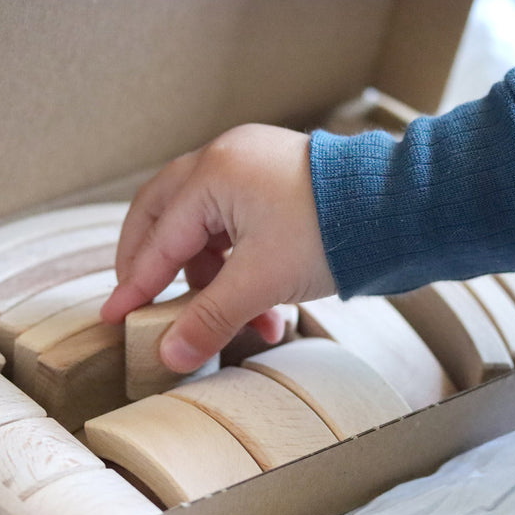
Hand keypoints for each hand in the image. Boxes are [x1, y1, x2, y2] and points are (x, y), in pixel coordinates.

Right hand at [101, 124, 336, 371]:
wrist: (400, 210)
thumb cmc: (332, 231)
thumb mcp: (261, 281)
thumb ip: (209, 318)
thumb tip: (170, 354)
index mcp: (213, 174)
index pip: (159, 239)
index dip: (135, 284)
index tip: (114, 315)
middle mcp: (225, 160)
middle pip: (165, 217)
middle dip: (157, 267)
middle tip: (144, 302)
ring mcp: (250, 166)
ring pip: (204, 226)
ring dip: (212, 279)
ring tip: (238, 324)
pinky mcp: (274, 182)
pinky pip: (236, 224)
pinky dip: (239, 266)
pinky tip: (262, 309)